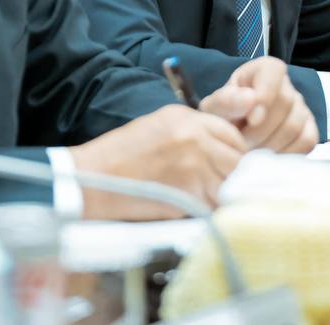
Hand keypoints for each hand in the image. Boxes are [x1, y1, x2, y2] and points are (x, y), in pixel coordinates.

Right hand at [70, 105, 246, 219]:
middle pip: (237, 160)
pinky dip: (208, 211)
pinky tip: (194, 210)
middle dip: (234, 176)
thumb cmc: (120, 154)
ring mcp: (194, 166)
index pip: (233, 135)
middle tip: (223, 187)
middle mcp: (195, 138)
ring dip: (222, 196)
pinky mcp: (188, 193)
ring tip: (206, 200)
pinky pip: (212, 205)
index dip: (235, 153)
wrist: (93, 178)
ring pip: (229, 185)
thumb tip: (219, 152)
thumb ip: (192, 133)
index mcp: (187, 118)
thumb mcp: (158, 126)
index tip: (230, 166)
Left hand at [198, 56, 318, 152]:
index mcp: (264, 70)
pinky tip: (267, 158)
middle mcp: (287, 86)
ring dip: (269, 145)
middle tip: (241, 144)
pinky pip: (306, 142)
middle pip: (285, 103)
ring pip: (295, 126)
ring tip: (249, 153)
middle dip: (260, 130)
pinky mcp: (309, 131)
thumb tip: (251, 99)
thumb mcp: (215, 107)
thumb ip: (226, 101)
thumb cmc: (223, 116)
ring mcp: (301, 109)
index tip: (250, 119)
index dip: (265, 95)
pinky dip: (285, 154)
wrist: (231, 136)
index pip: (274, 71)